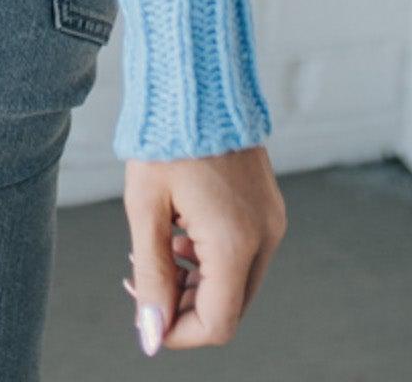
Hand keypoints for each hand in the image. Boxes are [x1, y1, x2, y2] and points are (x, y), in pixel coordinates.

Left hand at [121, 145, 286, 353]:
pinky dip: (211, 257)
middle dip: (183, 304)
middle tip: (141, 279)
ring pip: (236, 281)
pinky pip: (244, 252)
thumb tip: (151, 334)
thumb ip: (151, 276)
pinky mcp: (268, 205)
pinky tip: (178, 231)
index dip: (177, 331)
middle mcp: (264, 236)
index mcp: (236, 242)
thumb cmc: (166, 137)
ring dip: (195, 281)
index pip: (217, 323)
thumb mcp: (146, 208)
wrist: (197, 78)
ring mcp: (271, 219)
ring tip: (155, 249)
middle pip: (228, 306)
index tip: (145, 316)